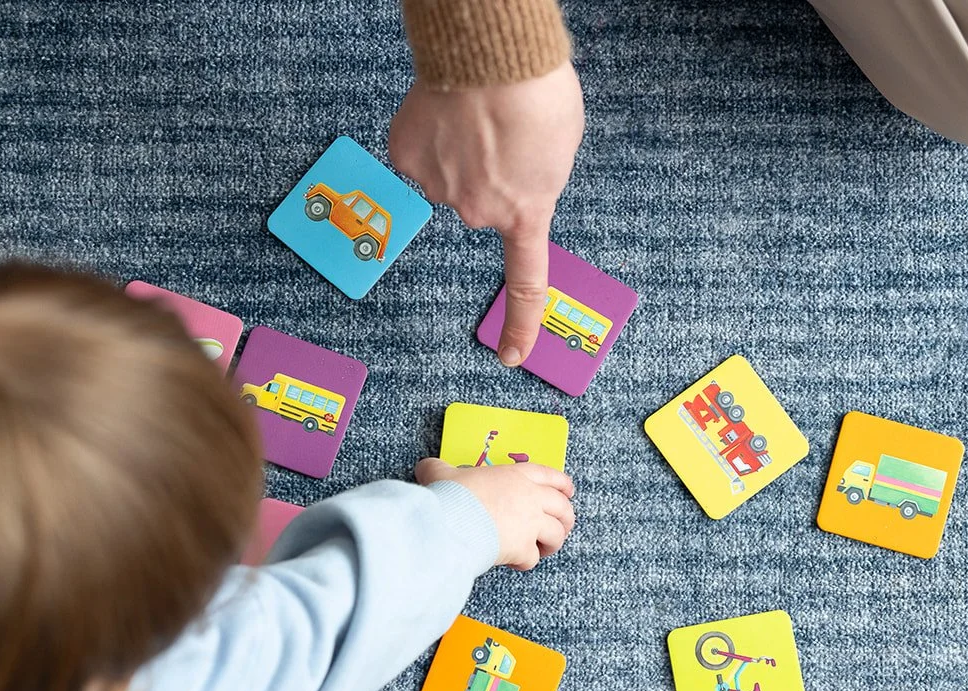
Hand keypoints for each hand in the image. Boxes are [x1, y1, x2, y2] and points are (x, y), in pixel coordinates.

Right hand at [390, 62, 583, 366]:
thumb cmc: (537, 92)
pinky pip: (417, 156)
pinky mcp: (406, 160)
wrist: (491, 57)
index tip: (512, 356)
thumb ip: (538, 179)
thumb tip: (510, 180)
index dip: (520, 324)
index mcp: (527, 213)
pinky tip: (444, 114)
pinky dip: (428, 137)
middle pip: (481, 204)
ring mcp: (438, 190)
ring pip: (448, 177)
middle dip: (492, 174)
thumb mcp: (560, 147)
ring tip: (476, 113)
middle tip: (503, 131)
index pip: (526, 283)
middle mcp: (479, 213)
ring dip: (461, 151)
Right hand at [416, 459, 575, 570]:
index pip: (551, 476)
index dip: (563, 484)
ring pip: (556, 534)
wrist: (449, 522)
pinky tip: (515, 562)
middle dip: (566, 519)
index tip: (568, 492)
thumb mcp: (441, 474)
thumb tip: (425, 467)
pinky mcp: (523, 548)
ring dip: (552, 543)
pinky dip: (526, 562)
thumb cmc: (449, 495)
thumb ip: (438, 469)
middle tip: (561, 527)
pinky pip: (532, 558)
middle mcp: (530, 498)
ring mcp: (530, 524)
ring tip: (543, 549)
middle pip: (563, 508)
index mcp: (516, 475)